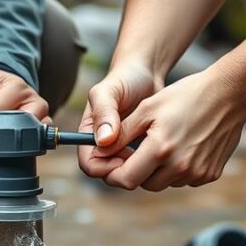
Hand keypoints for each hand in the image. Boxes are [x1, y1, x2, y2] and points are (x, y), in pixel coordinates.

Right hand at [76, 63, 160, 178]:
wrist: (145, 73)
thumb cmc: (124, 78)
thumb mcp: (110, 92)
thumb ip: (104, 113)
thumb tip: (104, 141)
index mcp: (89, 134)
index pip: (88, 164)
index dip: (103, 167)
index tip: (123, 158)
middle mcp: (102, 144)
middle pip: (105, 173)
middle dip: (122, 170)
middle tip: (142, 157)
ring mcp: (119, 148)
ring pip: (123, 172)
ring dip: (136, 168)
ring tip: (151, 151)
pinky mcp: (136, 148)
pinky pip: (139, 165)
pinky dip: (147, 162)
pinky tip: (158, 149)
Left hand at [94, 65, 245, 190]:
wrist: (230, 94)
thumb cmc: (185, 96)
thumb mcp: (147, 109)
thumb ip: (121, 134)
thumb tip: (99, 151)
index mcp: (159, 150)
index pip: (125, 180)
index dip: (113, 174)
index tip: (111, 163)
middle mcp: (179, 167)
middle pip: (143, 184)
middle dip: (135, 171)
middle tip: (137, 149)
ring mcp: (196, 173)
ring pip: (163, 183)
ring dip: (156, 170)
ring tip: (162, 143)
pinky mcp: (209, 174)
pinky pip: (183, 180)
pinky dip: (177, 169)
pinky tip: (182, 146)